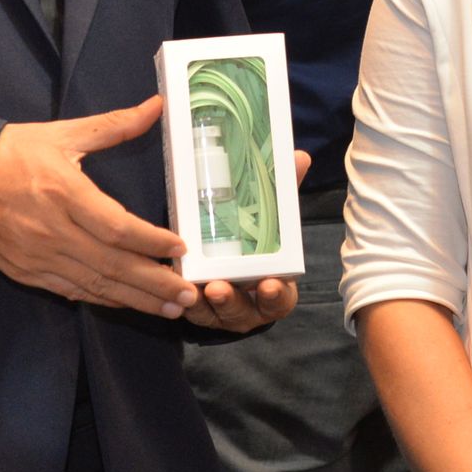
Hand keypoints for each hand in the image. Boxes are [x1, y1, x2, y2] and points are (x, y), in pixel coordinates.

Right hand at [0, 97, 195, 316]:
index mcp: (64, 192)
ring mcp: (40, 258)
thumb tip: (157, 105)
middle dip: (155, 282)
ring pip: (97, 286)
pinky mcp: (29, 274)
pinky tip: (132, 305)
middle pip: (113, 265)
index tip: (181, 248)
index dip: (151, 241)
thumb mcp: (62, 134)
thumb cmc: (12, 153)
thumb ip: (114, 125)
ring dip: (138, 300)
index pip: (116, 227)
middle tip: (191, 295)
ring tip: (173, 309)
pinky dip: (106, 300)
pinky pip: (74, 293)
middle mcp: (54, 231)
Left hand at [178, 149, 311, 333]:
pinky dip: (181, 299)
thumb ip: (282, 194)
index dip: (275, 296)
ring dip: (203, 304)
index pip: (278, 300)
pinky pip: (186, 308)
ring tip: (194, 287)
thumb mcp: (270, 221)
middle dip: (230, 302)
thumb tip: (299, 157)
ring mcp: (220, 312)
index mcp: (273, 289)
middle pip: (242, 312)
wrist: (228, 260)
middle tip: (219, 288)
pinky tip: (172, 283)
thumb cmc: (257, 244)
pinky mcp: (195, 309)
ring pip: (211, 314)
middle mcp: (248, 306)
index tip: (269, 285)